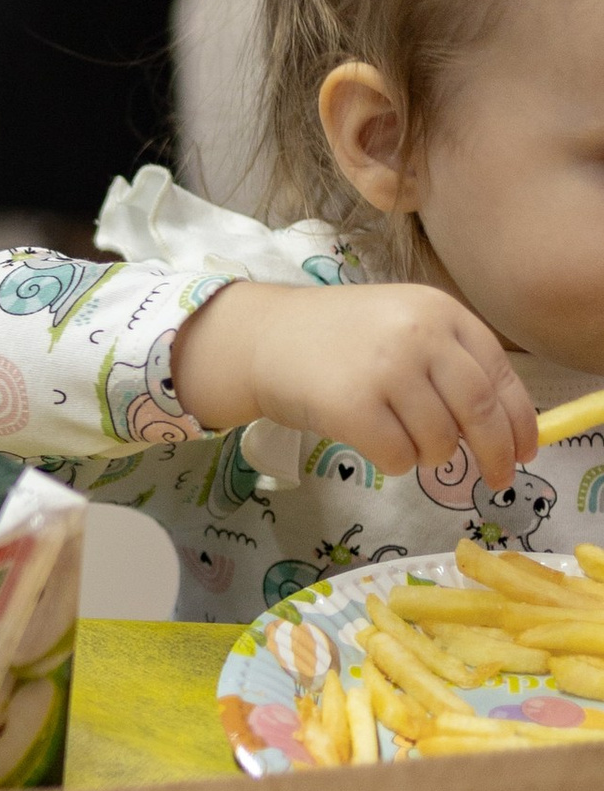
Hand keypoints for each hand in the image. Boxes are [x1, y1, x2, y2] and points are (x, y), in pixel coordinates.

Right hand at [171, 280, 536, 484]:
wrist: (264, 337)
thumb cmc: (340, 338)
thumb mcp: (404, 326)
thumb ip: (452, 363)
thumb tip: (507, 430)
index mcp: (440, 311)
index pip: (500, 375)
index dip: (520, 422)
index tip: (526, 452)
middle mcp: (419, 335)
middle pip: (480, 412)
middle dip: (495, 454)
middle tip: (498, 479)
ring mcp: (386, 369)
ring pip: (440, 442)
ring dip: (431, 456)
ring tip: (406, 441)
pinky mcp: (353, 406)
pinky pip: (400, 458)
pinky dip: (396, 462)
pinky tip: (376, 442)